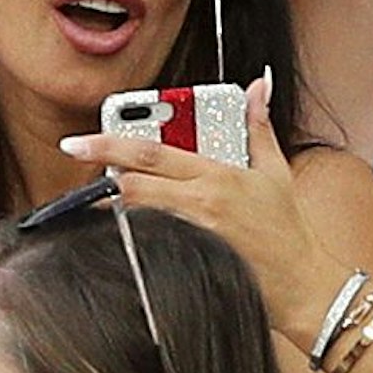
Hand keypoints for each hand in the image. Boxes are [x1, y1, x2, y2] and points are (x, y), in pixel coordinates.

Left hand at [58, 76, 343, 341]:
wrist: (301, 286)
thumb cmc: (286, 230)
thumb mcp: (275, 172)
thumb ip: (259, 126)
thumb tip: (257, 87)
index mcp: (217, 175)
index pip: (154, 151)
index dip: (114, 141)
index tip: (85, 137)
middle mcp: (200, 201)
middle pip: (135, 178)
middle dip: (99, 161)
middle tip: (71, 148)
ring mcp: (193, 231)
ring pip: (136, 210)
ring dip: (110, 200)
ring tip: (89, 192)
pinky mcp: (190, 255)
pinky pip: (149, 238)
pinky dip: (130, 228)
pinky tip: (115, 225)